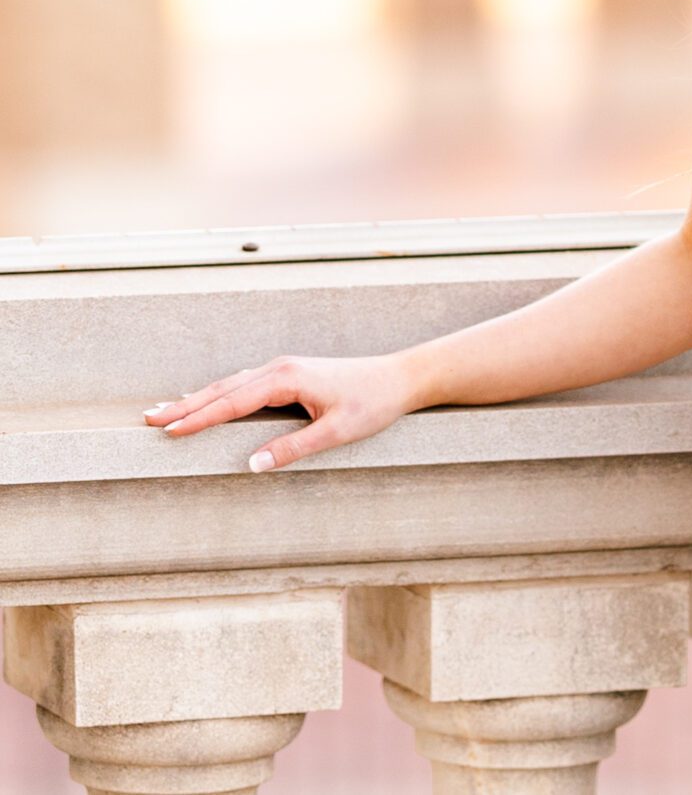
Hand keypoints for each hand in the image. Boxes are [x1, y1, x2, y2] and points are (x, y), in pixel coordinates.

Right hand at [142, 354, 421, 473]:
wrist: (401, 377)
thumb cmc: (373, 403)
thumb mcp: (337, 431)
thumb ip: (295, 448)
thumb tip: (252, 465)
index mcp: (286, 378)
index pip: (232, 401)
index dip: (198, 418)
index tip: (167, 431)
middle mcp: (280, 368)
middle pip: (222, 389)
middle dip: (185, 406)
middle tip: (147, 420)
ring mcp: (284, 369)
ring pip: (231, 385)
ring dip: (197, 399)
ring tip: (164, 412)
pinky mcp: (290, 375)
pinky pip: (245, 385)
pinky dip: (220, 394)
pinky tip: (207, 400)